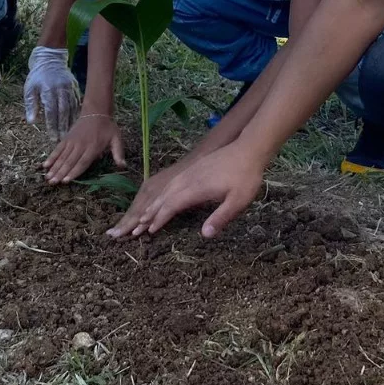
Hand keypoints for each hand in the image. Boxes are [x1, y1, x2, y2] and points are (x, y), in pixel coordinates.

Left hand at [23, 46, 79, 139]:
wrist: (50, 58)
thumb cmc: (37, 75)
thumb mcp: (29, 88)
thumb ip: (31, 105)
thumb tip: (31, 122)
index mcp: (48, 90)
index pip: (51, 111)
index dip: (52, 125)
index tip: (53, 137)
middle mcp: (61, 89)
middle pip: (63, 112)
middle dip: (63, 127)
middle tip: (62, 139)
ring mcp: (69, 88)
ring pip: (72, 108)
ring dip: (71, 122)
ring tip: (69, 134)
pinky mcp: (75, 87)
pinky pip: (77, 102)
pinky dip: (76, 113)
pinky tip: (76, 122)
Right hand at [42, 112, 124, 182]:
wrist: (96, 112)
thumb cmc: (107, 128)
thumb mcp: (116, 139)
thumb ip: (118, 153)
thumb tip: (123, 166)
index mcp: (93, 147)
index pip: (82, 162)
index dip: (74, 172)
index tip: (65, 181)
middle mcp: (81, 145)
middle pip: (69, 161)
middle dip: (60, 173)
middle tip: (52, 183)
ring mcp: (72, 142)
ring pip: (62, 156)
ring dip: (54, 168)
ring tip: (47, 178)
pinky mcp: (67, 138)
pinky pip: (58, 149)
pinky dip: (51, 157)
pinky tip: (45, 165)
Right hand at [107, 142, 263, 239]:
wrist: (249, 149)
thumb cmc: (246, 177)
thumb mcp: (238, 201)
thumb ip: (221, 217)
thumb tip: (204, 235)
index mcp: (196, 188)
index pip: (171, 205)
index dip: (160, 219)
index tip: (149, 231)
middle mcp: (188, 179)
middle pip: (163, 198)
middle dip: (148, 213)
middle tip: (134, 227)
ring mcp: (189, 172)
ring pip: (165, 189)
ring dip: (152, 204)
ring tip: (142, 216)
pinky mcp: (193, 169)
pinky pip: (170, 183)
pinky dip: (161, 194)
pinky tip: (161, 199)